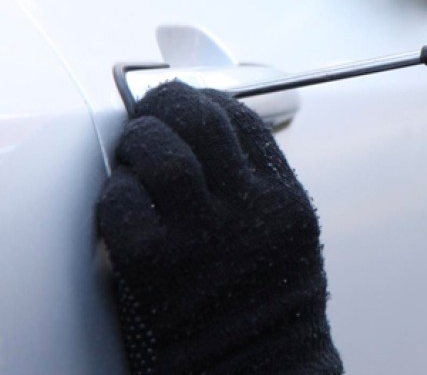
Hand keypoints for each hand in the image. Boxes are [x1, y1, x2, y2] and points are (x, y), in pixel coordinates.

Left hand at [97, 81, 341, 374]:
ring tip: (134, 148)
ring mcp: (204, 238)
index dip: (211, 100)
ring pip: (165, 155)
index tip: (193, 101)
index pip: (245, 123)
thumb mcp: (290, 235)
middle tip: (153, 110)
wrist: (263, 368)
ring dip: (141, 140)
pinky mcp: (158, 267)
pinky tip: (122, 199)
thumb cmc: (270, 306)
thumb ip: (262, 185)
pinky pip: (124, 205)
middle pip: (205, 123)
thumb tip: (215, 140)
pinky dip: (115, 192)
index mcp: (285, 201)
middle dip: (170, 103)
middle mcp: (250, 212)